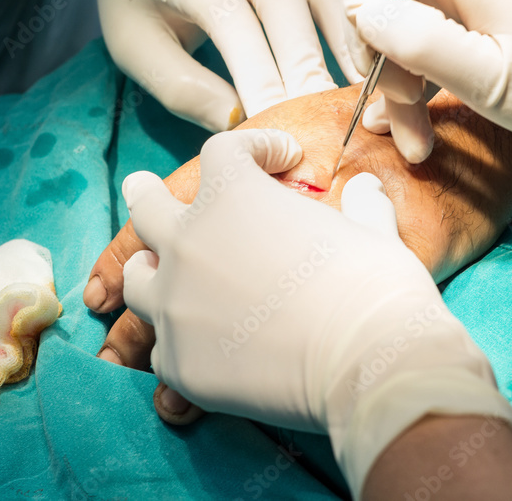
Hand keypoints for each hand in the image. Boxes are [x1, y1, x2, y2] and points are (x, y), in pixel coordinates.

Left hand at [90, 0, 358, 132]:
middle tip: (318, 127)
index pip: (235, 25)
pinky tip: (366, 81)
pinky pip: (341, 1)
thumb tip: (238, 124)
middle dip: (305, 68)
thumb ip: (181, 85)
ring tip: (359, 104)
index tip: (274, 130)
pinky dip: (357, 38)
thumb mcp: (132, 44)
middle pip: (287, 5)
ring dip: (344, 51)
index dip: (257, 79)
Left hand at [119, 129, 511, 496]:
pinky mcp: (180, 362)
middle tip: (139, 186)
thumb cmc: (373, 287)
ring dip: (150, 272)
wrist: (366, 362)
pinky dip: (181, 342)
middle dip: (145, 193)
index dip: (255, 148)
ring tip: (155, 273)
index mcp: (234, 196)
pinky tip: (203, 348)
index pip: (224, 152)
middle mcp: (190, 243)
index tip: (283, 158)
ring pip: (137, 279)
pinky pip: (164, 348)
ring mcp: (176, 305)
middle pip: (147, 206)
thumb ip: (362, 207)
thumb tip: (366, 189)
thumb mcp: (374, 231)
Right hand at [339, 0, 511, 160]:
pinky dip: (428, 77)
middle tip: (397, 118)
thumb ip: (419, 42)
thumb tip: (364, 15)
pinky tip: (426, 125)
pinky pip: (440, 35)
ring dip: (403, 81)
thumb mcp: (488, 79)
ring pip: (410, 22)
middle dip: (381, 58)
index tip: (371, 53)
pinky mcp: (495, 12)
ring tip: (415, 140)